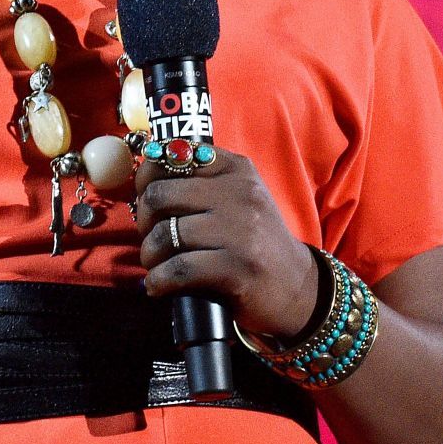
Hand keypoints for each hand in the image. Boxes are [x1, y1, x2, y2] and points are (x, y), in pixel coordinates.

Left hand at [133, 146, 320, 339]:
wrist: (298, 288)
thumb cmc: (257, 241)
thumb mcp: (237, 199)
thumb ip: (201, 181)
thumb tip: (145, 177)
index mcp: (236, 169)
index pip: (173, 155)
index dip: (147, 177)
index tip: (144, 197)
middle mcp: (240, 194)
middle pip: (161, 196)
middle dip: (143, 220)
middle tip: (148, 236)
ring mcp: (240, 232)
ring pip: (165, 235)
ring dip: (150, 255)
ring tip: (154, 265)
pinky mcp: (237, 269)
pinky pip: (179, 269)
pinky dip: (159, 280)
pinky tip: (158, 286)